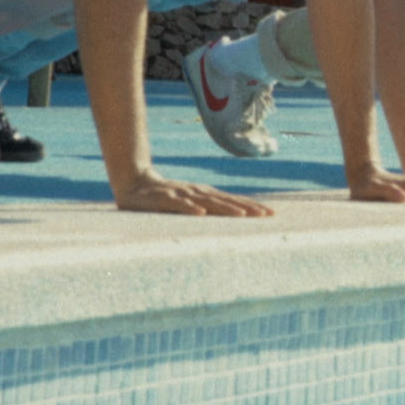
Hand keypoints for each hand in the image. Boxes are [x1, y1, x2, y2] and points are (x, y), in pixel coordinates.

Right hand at [114, 170, 274, 215]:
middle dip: (247, 208)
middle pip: (226, 201)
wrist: (133, 182)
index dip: (251, 207)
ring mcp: (181, 195)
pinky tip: (200, 213)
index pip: (232, 201)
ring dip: (225, 208)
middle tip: (266, 215)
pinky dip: (189, 208)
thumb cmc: (164, 197)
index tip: (271, 214)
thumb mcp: (188, 204)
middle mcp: (197, 193)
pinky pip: (178, 205)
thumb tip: (228, 221)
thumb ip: (205, 211)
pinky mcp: (164, 199)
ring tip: (243, 215)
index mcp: (204, 195)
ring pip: (207, 202)